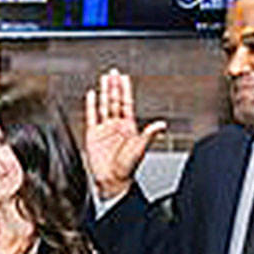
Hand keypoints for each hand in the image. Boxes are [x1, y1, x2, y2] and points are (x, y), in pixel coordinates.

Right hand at [84, 68, 166, 201]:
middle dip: (114, 86)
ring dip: (104, 92)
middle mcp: (116, 126)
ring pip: (104, 106)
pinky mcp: (93, 135)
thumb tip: (162, 124)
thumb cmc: (127, 168)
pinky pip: (91, 116)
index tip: (124, 77)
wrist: (112, 181)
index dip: (125, 90)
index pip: (126, 103)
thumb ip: (149, 134)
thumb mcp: (140, 148)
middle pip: (115, 101)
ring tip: (103, 79)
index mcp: (128, 127)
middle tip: (113, 72)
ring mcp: (104, 129)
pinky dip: (91, 105)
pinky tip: (91, 95)